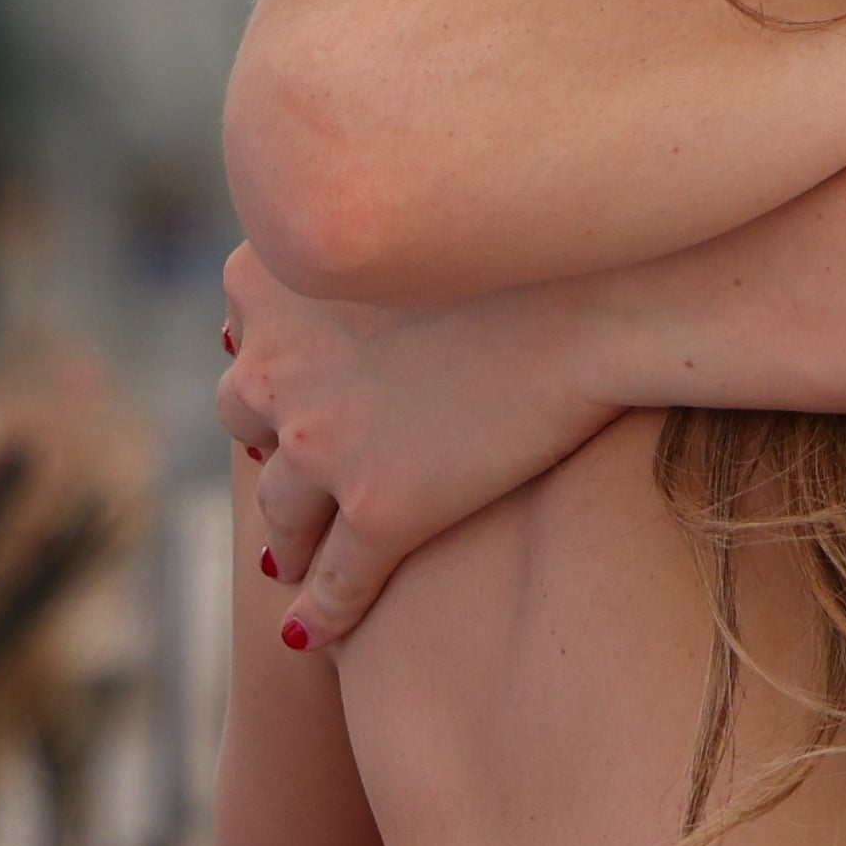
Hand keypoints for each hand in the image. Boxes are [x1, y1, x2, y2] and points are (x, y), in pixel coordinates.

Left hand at [217, 245, 621, 644]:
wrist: (598, 286)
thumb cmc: (541, 232)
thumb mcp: (423, 209)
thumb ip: (384, 231)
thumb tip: (395, 225)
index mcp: (278, 275)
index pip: (250, 322)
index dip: (269, 351)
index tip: (288, 370)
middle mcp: (277, 362)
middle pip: (246, 415)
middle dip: (265, 441)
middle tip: (287, 463)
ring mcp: (323, 443)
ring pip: (283, 512)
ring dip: (285, 538)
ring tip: (288, 564)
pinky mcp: (382, 508)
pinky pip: (338, 579)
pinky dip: (323, 610)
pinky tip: (317, 636)